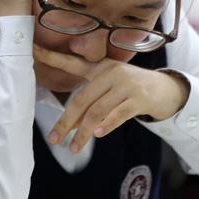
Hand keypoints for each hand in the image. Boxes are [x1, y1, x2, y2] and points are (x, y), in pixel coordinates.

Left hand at [34, 45, 189, 153]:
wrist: (165, 89)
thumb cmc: (130, 88)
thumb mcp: (110, 84)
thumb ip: (90, 98)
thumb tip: (70, 125)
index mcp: (100, 67)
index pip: (72, 63)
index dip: (53, 57)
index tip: (34, 51)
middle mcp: (111, 73)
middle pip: (82, 99)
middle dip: (66, 121)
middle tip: (54, 139)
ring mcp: (126, 85)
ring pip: (98, 111)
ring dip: (84, 132)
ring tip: (73, 147)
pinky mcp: (139, 98)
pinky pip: (119, 114)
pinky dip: (108, 124)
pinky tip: (99, 134)